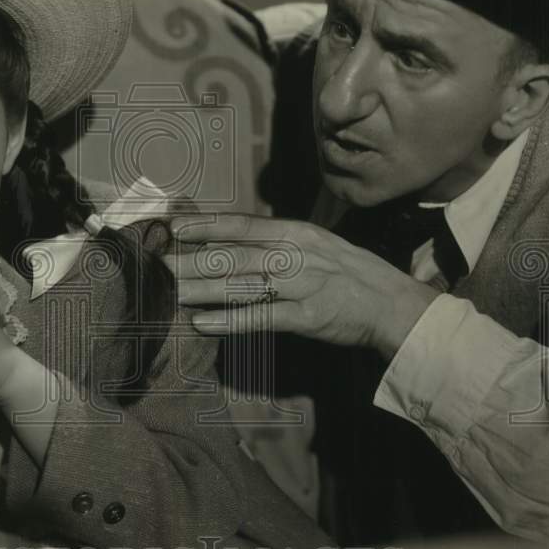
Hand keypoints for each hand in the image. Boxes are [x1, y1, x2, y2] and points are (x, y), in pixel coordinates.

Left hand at [166, 214, 439, 358]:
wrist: (392, 303)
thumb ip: (277, 242)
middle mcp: (295, 255)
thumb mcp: (315, 244)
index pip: (242, 225)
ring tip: (170, 293)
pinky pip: (262, 318)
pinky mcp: (307, 318)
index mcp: (296, 233)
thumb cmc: (350, 272)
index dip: (206, 226)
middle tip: (156, 266)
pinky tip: (204, 322)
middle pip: (233, 257)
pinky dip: (231, 320)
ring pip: (241, 286)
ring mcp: (301, 286)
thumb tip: (230, 243)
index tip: (173, 227)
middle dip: (192, 261)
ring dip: (202, 290)